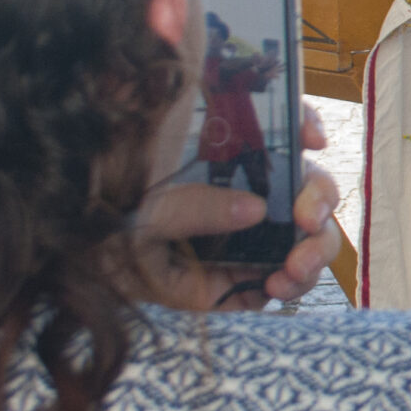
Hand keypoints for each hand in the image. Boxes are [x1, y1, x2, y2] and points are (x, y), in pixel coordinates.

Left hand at [129, 102, 343, 312]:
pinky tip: (278, 287)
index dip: (303, 124)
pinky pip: (294, 278)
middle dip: (320, 198)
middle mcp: (251, 192)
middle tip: (308, 220)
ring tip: (295, 268)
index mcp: (226, 158)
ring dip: (318, 248)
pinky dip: (298, 283)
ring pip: (314, 233)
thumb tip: (256, 209)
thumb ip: (195, 206)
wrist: (89, 281)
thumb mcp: (145, 209)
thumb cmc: (110, 226)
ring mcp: (257, 236)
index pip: (276, 127)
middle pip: (309, 182)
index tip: (311, 138)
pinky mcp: (253, 278)